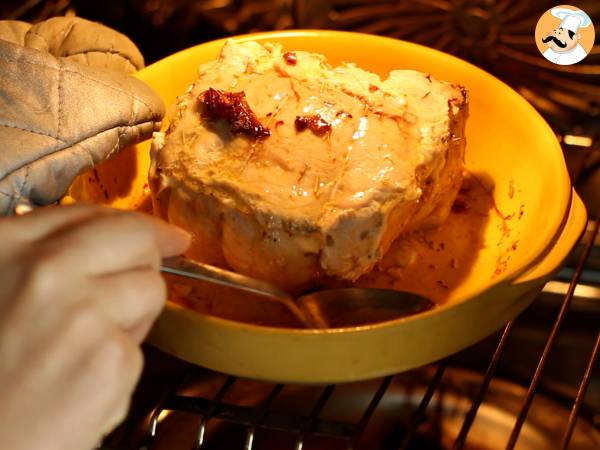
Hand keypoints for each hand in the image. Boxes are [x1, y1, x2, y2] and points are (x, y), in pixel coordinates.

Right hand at [0, 204, 189, 449]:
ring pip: (151, 291)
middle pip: (137, 241)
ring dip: (133, 316)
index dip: (138, 224)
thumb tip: (91, 245)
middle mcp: (46, 273)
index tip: (165, 234)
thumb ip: (32, 262)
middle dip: (151, 257)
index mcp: (5, 248)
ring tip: (81, 351)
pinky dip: (119, 366)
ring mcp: (84, 314)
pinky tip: (79, 387)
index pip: (92, 216)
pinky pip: (140, 348)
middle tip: (153, 271)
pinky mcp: (112, 362)